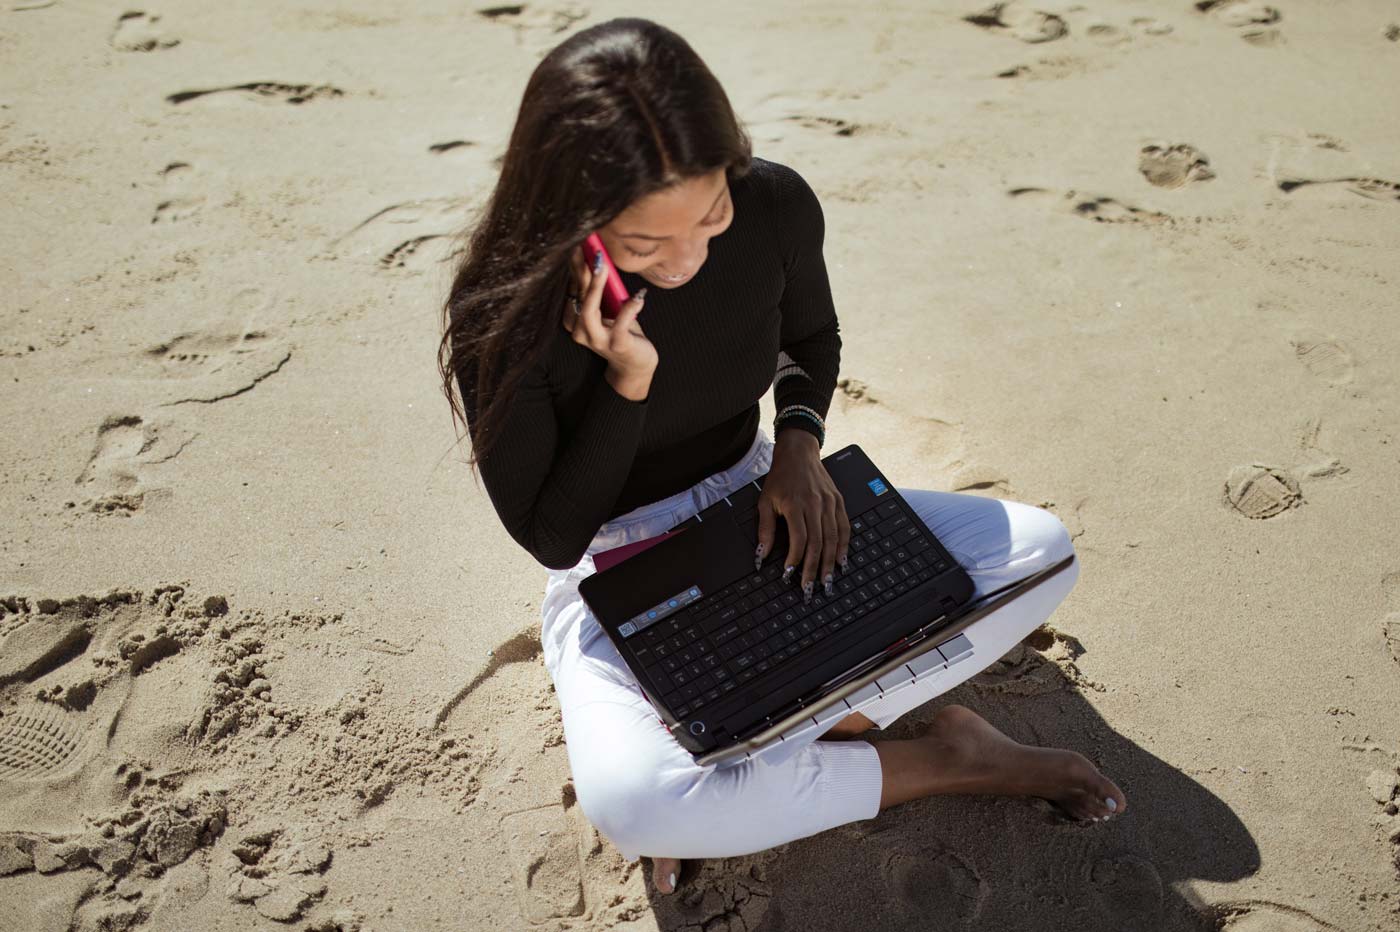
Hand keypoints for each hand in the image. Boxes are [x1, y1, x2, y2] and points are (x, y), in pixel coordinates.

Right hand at [563, 245, 656, 383]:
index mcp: (574, 319)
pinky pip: (621, 325)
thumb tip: (597, 259)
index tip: (577, 243)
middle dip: (580, 269)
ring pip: (589, 310)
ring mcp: (597, 340)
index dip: (574, 266)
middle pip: (578, 296)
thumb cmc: (622, 331)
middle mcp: (580, 330)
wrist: (635, 365)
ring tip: (602, 265)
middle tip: (586, 247)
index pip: (573, 289)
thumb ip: (601, 290)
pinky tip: (638, 296)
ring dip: (595, 286)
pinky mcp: (617, 345)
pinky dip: (629, 310)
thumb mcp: (609, 308)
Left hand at [755, 430, 850, 602]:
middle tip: (810, 588)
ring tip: (827, 581)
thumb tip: (761, 555)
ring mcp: (830, 503)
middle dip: (813, 568)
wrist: (799, 453)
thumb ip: (765, 529)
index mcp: (795, 504)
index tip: (790, 574)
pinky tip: (841, 562)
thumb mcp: (765, 501)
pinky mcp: (839, 502)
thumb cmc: (781, 478)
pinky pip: (844, 527)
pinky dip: (844, 546)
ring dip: (830, 563)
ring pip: (833, 538)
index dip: (796, 559)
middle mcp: (815, 504)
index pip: (799, 538)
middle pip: (818, 543)